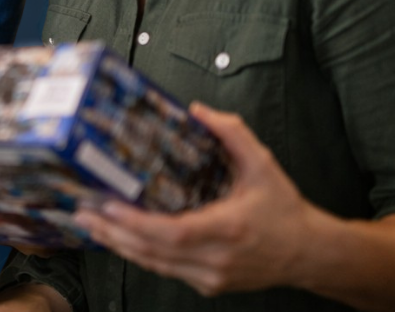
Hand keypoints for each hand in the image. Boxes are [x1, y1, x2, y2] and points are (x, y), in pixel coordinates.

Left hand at [74, 102, 318, 296]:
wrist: (310, 254)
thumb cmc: (284, 209)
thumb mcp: (263, 164)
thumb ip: (232, 133)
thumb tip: (198, 110)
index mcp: (229, 228)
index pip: (174, 232)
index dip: (137, 223)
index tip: (109, 207)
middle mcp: (218, 258)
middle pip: (154, 252)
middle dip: (114, 233)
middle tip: (84, 212)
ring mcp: (212, 276)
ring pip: (155, 265)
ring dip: (119, 245)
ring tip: (91, 224)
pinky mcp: (208, 283)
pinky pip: (165, 269)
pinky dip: (139, 254)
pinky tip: (118, 238)